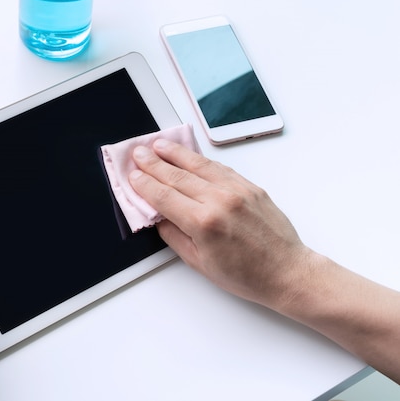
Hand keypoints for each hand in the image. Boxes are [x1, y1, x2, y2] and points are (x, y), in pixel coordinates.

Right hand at [128, 139, 314, 309]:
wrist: (287, 271)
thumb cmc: (246, 274)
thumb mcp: (199, 263)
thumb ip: (174, 236)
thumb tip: (158, 216)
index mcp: (203, 223)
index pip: (164, 196)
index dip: (144, 184)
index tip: (132, 175)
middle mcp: (219, 201)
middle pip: (177, 175)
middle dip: (153, 163)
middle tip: (138, 153)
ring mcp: (237, 190)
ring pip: (198, 165)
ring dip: (175, 153)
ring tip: (158, 145)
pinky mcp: (250, 187)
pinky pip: (219, 167)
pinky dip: (201, 159)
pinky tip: (189, 154)